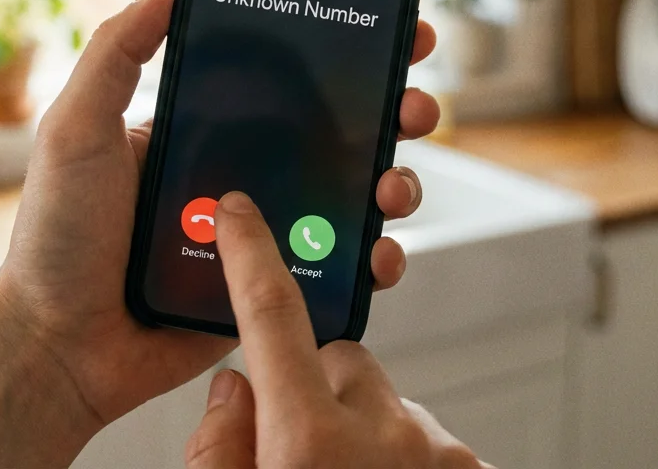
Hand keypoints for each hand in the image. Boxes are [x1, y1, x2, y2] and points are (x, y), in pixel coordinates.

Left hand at [0, 0, 440, 432]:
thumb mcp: (76, 128)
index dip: (339, 51)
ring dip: (392, 184)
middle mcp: (239, 174)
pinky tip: (382, 254)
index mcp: (202, 128)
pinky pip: (335, 270)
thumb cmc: (57, 235)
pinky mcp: (270, 289)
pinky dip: (373, 261)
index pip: (284, 77)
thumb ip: (117, 54)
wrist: (57, 346)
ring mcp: (260, 233)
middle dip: (389, 114)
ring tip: (395, 186)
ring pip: (348, 200)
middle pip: (335, 134)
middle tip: (413, 105)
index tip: (388, 24)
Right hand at [184, 192, 490, 468]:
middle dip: (319, 385)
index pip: (273, 318)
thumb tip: (234, 391)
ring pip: (387, 404)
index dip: (251, 256)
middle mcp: (383, 438)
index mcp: (308, 443)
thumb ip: (219, 448)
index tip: (239, 213)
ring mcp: (438, 454)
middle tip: (302, 443)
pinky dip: (405, 459)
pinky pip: (428, 439)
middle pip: (342, 361)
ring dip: (365, 431)